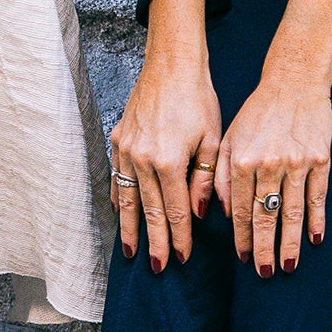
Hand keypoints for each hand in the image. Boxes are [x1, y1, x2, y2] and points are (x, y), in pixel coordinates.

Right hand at [110, 35, 221, 270]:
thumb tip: (197, 214)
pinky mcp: (118, 140)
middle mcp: (142, 159)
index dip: (179, 237)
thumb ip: (206, 180)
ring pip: (129, 199)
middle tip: (156, 267)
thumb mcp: (213, 140)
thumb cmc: (198, 99)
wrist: (171, 64)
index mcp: (169, 161)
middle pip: (150, 211)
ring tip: (131, 252)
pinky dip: (120, 199)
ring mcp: (126, 150)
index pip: (175, 210)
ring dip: (131, 228)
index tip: (182, 259)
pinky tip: (122, 216)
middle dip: (154, 242)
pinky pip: (118, 178)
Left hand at [215, 66, 331, 276]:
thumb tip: (225, 214)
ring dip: (290, 242)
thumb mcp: (229, 139)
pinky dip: (316, 220)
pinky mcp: (320, 160)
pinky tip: (315, 240)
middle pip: (266, 216)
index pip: (241, 209)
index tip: (242, 258)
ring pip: (292, 212)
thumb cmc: (257, 113)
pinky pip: (317, 197)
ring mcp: (297, 163)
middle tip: (264, 273)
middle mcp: (269, 164)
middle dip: (264, 249)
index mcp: (243, 161)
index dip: (242, 237)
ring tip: (288, 266)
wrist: (293, 83)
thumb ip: (222, 176)